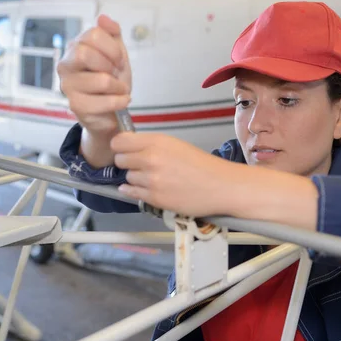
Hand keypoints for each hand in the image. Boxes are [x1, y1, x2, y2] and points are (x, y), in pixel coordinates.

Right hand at [58, 14, 131, 135]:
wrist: (111, 111)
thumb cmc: (111, 81)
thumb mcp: (116, 54)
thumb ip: (112, 34)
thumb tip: (103, 18)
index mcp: (75, 47)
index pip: (93, 34)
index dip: (112, 47)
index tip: (118, 59)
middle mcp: (66, 65)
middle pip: (86, 53)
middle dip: (110, 64)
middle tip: (117, 73)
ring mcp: (68, 86)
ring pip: (100, 80)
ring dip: (118, 86)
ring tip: (120, 90)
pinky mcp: (76, 106)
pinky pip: (103, 101)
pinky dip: (119, 101)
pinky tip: (122, 100)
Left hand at [111, 132, 318, 228]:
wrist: (221, 186)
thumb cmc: (201, 164)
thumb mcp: (175, 145)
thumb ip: (151, 145)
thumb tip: (127, 147)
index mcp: (157, 142)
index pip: (119, 141)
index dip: (120, 146)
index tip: (125, 150)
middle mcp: (150, 159)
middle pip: (119, 160)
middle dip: (126, 162)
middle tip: (139, 165)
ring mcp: (151, 180)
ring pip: (127, 177)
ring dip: (135, 178)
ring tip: (153, 178)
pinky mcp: (154, 198)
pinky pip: (132, 193)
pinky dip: (134, 191)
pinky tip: (145, 187)